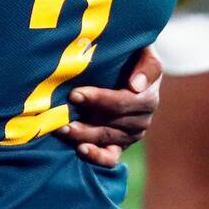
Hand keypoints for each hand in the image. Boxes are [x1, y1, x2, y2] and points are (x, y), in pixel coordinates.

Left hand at [56, 46, 162, 168]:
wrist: (125, 69)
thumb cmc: (130, 56)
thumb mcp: (142, 51)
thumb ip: (146, 64)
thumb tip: (136, 85)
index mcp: (148, 96)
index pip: (123, 101)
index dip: (99, 99)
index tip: (75, 94)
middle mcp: (142, 118)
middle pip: (112, 121)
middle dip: (85, 116)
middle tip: (60, 112)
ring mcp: (130, 135)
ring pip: (107, 138)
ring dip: (83, 135)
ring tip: (61, 129)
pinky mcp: (118, 146)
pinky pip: (110, 157)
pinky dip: (96, 156)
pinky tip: (80, 149)